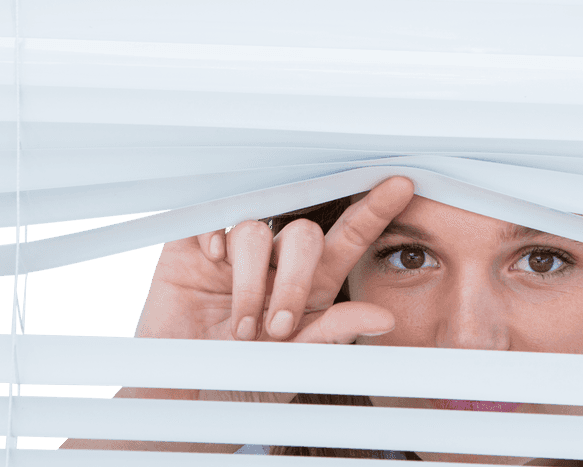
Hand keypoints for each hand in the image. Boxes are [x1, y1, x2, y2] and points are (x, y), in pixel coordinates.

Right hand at [132, 175, 415, 402]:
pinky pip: (212, 219)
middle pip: (303, 234)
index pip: (348, 237)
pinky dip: (215, 237)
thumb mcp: (291, 364)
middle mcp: (276, 261)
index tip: (402, 186)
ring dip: (252, 281)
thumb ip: (332, 333)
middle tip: (279, 326)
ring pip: (256, 230)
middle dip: (296, 278)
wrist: (180, 396)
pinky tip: (212, 266)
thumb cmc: (238, 382)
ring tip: (239, 329)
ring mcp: (234, 253)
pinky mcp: (193, 248)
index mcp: (310, 284)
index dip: (374, 210)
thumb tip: (384, 317)